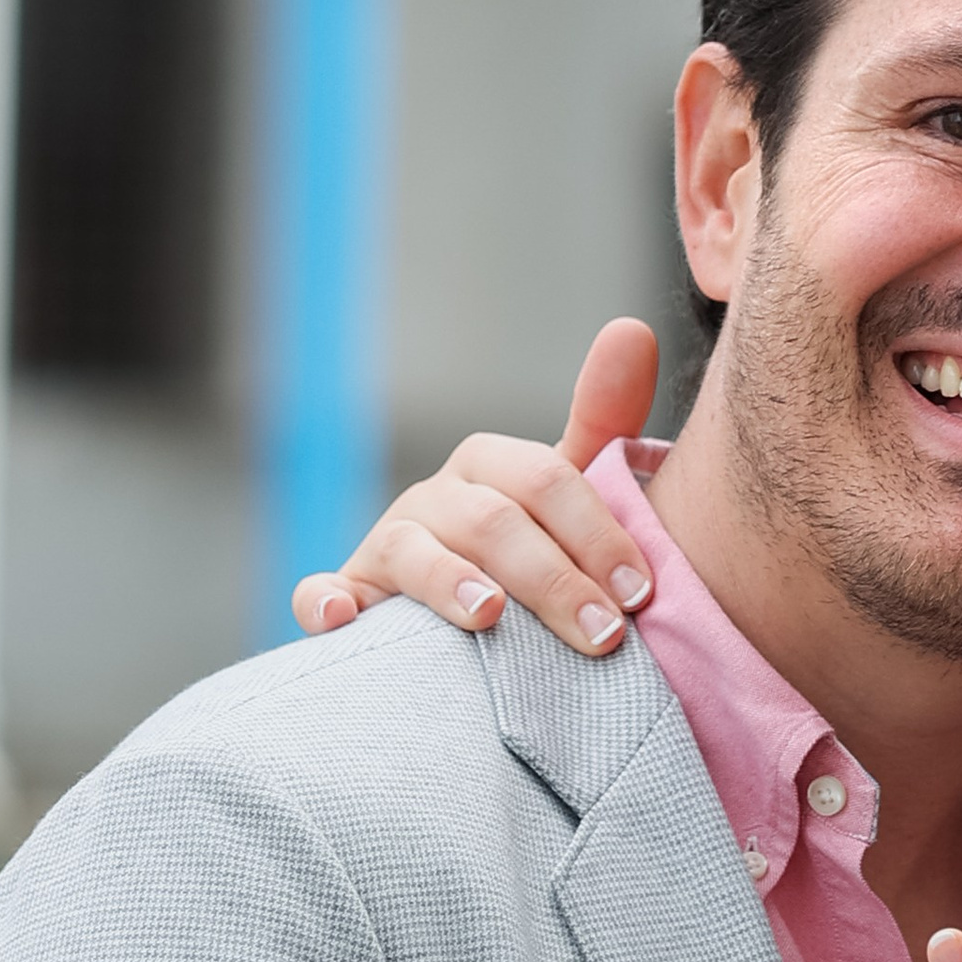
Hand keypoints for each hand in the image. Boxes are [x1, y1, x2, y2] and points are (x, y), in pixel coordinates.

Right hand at [290, 319, 660, 650]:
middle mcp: (434, 498)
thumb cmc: (527, 555)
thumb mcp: (566, 496)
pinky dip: (325, 603)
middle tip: (603, 633)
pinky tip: (345, 619)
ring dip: (449, 581)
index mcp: (490, 468)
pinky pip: (321, 594)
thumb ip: (602, 425)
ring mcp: (387, 546)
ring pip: (413, 552)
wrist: (458, 623)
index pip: (545, 480)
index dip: (596, 531)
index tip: (640, 591)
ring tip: (490, 615)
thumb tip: (632, 328)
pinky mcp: (348, 598)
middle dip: (551, 577)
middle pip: (490, 521)